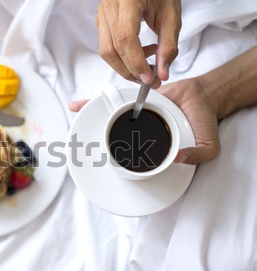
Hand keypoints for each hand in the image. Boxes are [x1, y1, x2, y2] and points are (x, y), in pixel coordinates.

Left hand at [69, 78, 219, 164]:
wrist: (206, 96)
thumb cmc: (203, 123)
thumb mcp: (208, 146)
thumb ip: (197, 155)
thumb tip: (177, 158)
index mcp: (151, 144)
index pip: (128, 155)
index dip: (111, 161)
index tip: (94, 163)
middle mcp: (139, 131)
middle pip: (112, 134)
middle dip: (93, 139)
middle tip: (76, 143)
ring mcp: (136, 114)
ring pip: (110, 117)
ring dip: (90, 117)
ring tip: (73, 117)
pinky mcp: (137, 98)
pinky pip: (116, 98)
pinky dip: (98, 99)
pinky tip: (79, 103)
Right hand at [96, 0, 180, 85]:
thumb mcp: (171, 16)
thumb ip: (168, 46)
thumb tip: (161, 73)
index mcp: (128, 0)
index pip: (125, 39)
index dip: (135, 62)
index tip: (148, 77)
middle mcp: (110, 6)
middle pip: (112, 49)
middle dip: (130, 70)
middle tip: (148, 79)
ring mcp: (103, 13)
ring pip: (106, 51)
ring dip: (124, 67)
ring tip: (144, 67)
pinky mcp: (102, 20)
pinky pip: (106, 45)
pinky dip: (121, 57)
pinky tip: (138, 54)